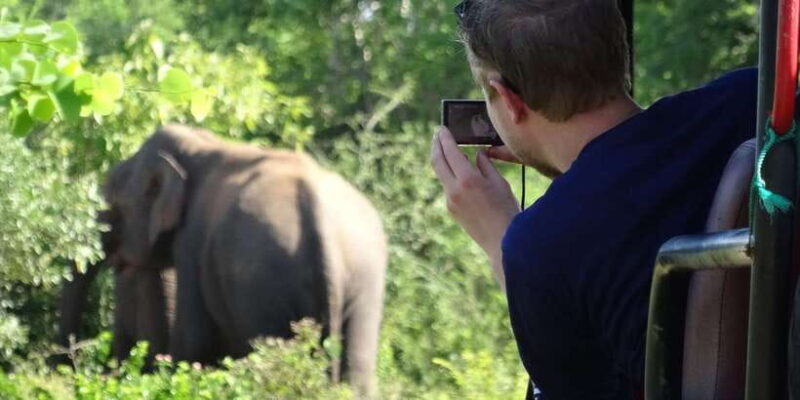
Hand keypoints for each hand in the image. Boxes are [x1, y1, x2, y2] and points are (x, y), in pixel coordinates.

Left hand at [430, 127, 519, 287]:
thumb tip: (476, 154)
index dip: (445, 138)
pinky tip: (456, 171)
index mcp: (468, 179)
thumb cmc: (507, 210)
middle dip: (436, 145)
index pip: (450, 152)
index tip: (442, 128)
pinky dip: (450, 175)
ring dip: (442, 160)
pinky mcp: (451, 209)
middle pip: (437, 161)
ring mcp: (450, 200)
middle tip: (437, 134)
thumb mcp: (499, 183)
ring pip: (441, 174)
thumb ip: (485, 165)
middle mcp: (454, 189)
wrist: (502, 242)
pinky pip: (448, 187)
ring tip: (445, 149)